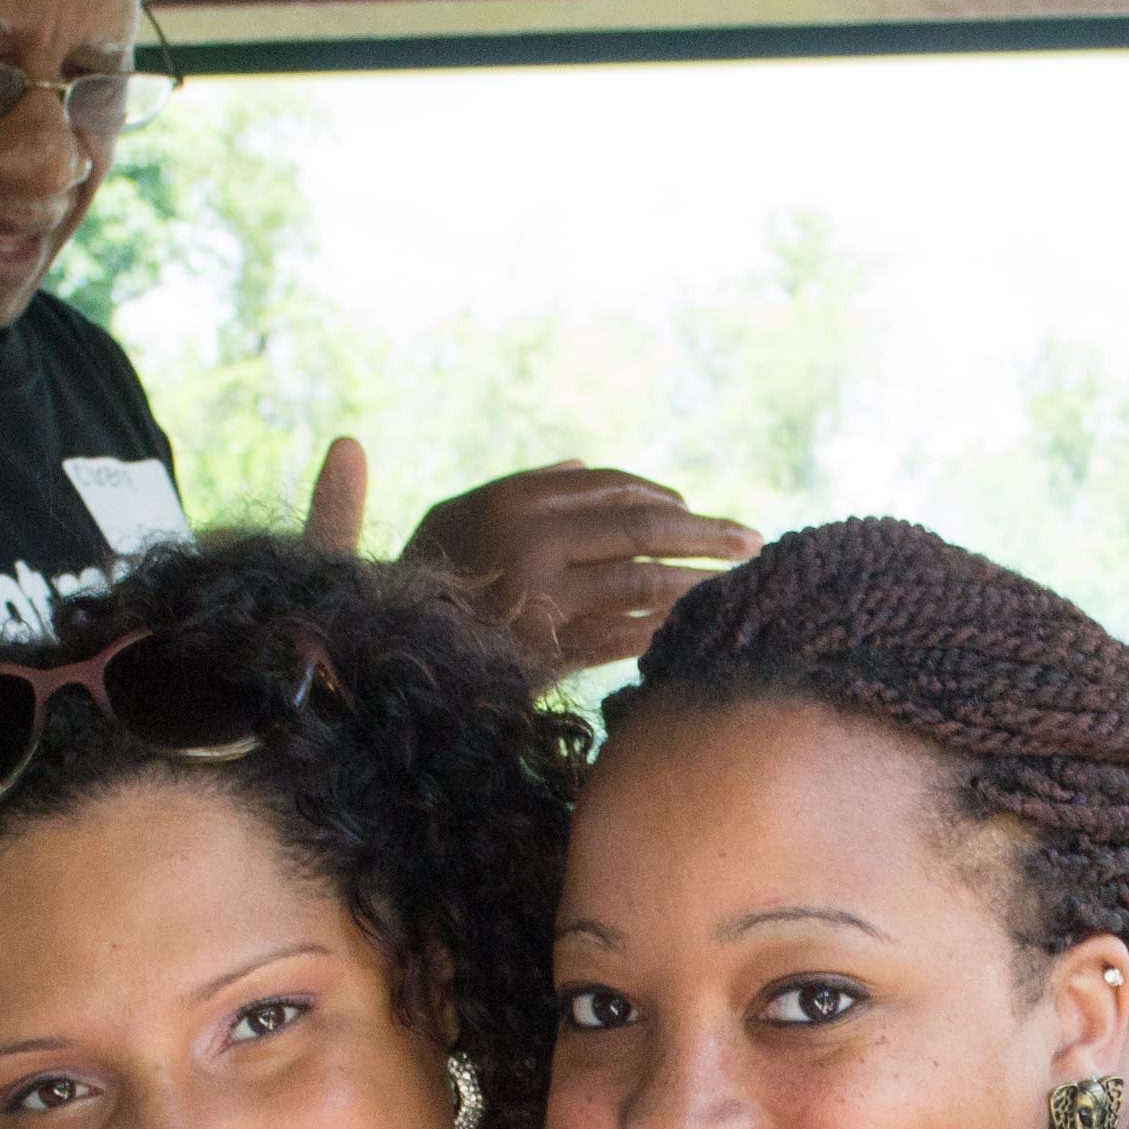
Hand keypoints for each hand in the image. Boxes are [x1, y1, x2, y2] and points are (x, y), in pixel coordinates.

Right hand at [310, 443, 759, 673]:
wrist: (376, 664)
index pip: (608, 487)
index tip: (693, 506)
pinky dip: (660, 631)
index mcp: (507, 501)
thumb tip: (588, 465)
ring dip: (697, 582)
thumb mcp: (451, 520)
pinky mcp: (545, 653)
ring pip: (641, 579)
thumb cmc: (414, 592)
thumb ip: (522, 491)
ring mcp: (538, 596)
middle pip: (639, 525)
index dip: (659, 496)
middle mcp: (526, 539)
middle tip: (752, 541)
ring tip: (736, 588)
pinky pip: (622, 636)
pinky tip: (691, 630)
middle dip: (703, 531)